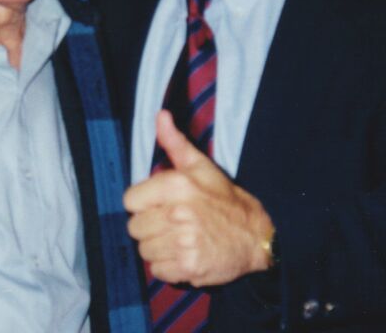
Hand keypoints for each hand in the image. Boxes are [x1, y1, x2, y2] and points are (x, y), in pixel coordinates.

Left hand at [123, 110, 274, 286]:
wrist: (256, 235)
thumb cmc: (224, 199)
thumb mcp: (200, 166)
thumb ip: (175, 143)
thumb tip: (160, 115)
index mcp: (176, 185)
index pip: (130, 201)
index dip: (143, 204)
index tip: (159, 205)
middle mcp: (177, 212)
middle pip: (135, 227)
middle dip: (150, 227)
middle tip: (172, 224)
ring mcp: (183, 241)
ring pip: (144, 250)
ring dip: (158, 248)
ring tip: (179, 239)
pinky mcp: (188, 266)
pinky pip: (157, 270)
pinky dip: (168, 267)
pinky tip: (184, 255)